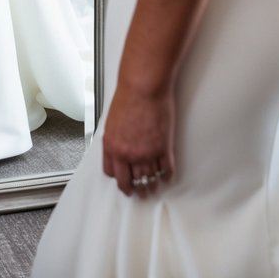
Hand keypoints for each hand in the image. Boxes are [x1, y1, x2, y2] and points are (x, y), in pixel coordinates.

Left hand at [102, 81, 175, 197]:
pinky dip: (166, 176)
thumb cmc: (128, 97)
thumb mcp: (112, 120)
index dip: (118, 178)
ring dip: (151, 185)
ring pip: (149, 180)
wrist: (143, 86)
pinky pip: (166, 171)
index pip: (112, 173)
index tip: (123, 180)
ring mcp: (147, 154)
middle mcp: (128, 154)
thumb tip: (118, 147)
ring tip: (153, 186)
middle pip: (130, 183)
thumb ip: (114, 137)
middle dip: (134, 190)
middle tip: (138, 192)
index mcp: (112, 146)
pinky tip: (166, 176)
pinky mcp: (164, 149)